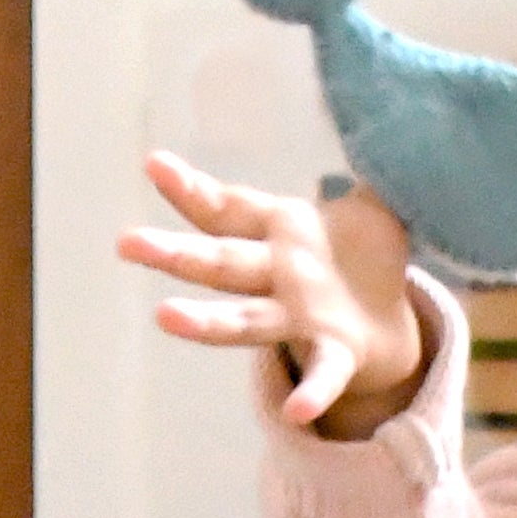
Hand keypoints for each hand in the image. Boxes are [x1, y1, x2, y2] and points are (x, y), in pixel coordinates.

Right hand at [116, 150, 424, 432]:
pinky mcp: (336, 354)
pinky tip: (297, 411)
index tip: (154, 165)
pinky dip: (310, 393)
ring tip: (166, 318)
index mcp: (283, 231)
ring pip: (246, 321)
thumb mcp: (369, 200)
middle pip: (219, 265)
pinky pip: (321, 375)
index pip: (227, 210)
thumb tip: (380, 106)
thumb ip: (364, 162)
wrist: (391, 324)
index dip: (192, 190)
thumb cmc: (368, 255)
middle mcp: (279, 277)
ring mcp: (301, 318)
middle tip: (126, 243)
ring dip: (206, 323)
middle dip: (173, 254)